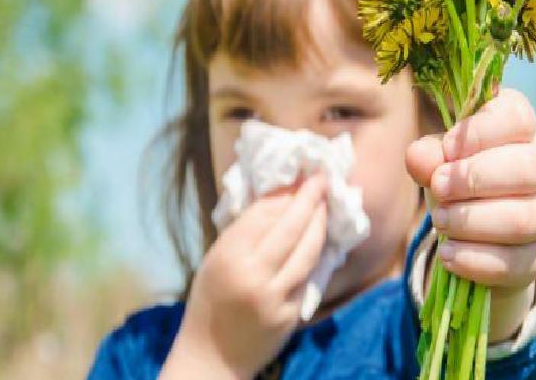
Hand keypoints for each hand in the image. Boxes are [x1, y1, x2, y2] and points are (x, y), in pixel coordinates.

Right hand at [161, 174, 328, 379]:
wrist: (211, 357)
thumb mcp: (215, 261)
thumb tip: (278, 199)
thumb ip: (243, 233)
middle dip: (310, 198)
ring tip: (325, 205)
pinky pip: (308, 277)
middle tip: (323, 179)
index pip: (263, 214)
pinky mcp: (290, 315)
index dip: (285, 193)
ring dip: (320, 224)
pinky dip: (315, 256)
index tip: (300, 177)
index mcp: (227, 256)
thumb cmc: (210, 302)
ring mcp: (274, 296)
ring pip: (307, 250)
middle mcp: (252, 274)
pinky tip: (321, 241)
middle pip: (290, 226)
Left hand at [406, 88, 535, 338]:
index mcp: (521, 128)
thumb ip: (427, 153)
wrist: (471, 229)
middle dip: (475, 178)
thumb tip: (418, 157)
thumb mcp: (438, 158)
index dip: (479, 133)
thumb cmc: (456, 175)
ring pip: (522, 220)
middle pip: (529, 168)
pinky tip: (448, 253)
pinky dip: (474, 259)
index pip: (517, 118)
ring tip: (440, 220)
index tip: (447, 148)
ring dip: (471, 221)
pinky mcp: (534, 255)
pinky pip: (513, 262)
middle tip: (438, 186)